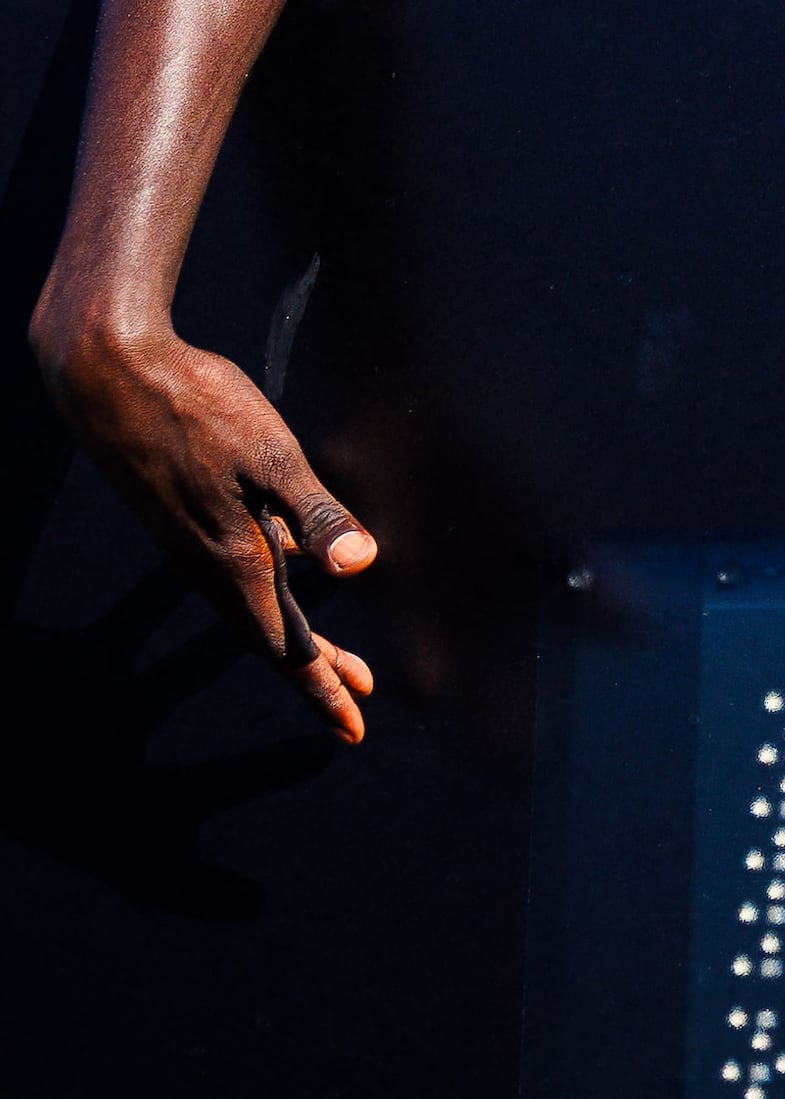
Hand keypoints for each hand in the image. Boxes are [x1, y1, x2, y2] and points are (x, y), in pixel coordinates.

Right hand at [36, 323, 377, 742]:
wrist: (109, 372)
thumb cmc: (196, 407)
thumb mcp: (273, 456)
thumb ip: (318, 515)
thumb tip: (361, 569)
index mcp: (234, 558)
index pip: (285, 643)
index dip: (321, 685)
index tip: (352, 726)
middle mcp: (207, 563)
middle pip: (270, 636)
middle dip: (316, 673)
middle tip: (357, 707)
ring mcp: (188, 543)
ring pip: (250, 607)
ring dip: (295, 637)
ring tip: (337, 664)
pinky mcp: (179, 519)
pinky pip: (231, 576)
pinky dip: (269, 594)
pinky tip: (288, 574)